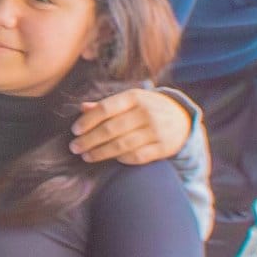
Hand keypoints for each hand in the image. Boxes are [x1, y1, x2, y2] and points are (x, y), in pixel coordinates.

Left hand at [71, 88, 192, 165]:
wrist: (182, 118)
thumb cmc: (146, 108)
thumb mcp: (130, 100)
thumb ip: (107, 105)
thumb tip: (82, 108)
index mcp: (135, 97)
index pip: (106, 108)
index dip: (88, 120)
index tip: (74, 131)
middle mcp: (147, 113)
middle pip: (111, 129)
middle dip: (89, 140)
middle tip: (74, 147)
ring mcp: (157, 131)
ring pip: (123, 145)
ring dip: (101, 153)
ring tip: (86, 156)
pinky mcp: (164, 147)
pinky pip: (138, 156)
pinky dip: (123, 159)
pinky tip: (112, 159)